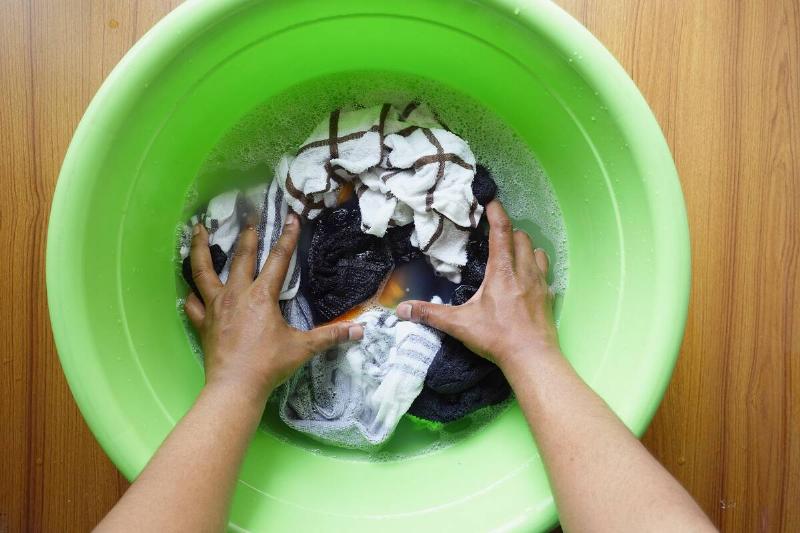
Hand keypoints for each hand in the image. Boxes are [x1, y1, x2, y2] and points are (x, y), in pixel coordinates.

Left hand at [184, 214, 362, 399]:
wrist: (236, 387)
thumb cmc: (269, 364)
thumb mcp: (304, 348)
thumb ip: (331, 336)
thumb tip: (360, 331)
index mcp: (262, 296)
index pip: (278, 260)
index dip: (287, 238)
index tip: (292, 219)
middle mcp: (237, 295)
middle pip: (240, 258)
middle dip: (247, 236)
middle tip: (248, 219)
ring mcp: (216, 308)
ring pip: (203, 272)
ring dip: (199, 249)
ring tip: (197, 230)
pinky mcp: (204, 324)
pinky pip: (194, 305)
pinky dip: (193, 296)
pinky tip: (190, 291)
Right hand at [395, 200, 557, 368]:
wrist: (532, 358)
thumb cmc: (497, 337)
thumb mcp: (460, 325)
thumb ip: (431, 314)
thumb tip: (402, 310)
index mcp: (502, 271)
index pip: (502, 231)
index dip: (496, 213)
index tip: (491, 202)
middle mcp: (524, 271)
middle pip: (522, 237)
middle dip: (510, 231)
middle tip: (496, 233)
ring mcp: (540, 283)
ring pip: (537, 252)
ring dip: (526, 248)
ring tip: (513, 254)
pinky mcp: (548, 296)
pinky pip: (545, 273)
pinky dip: (536, 268)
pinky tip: (527, 279)